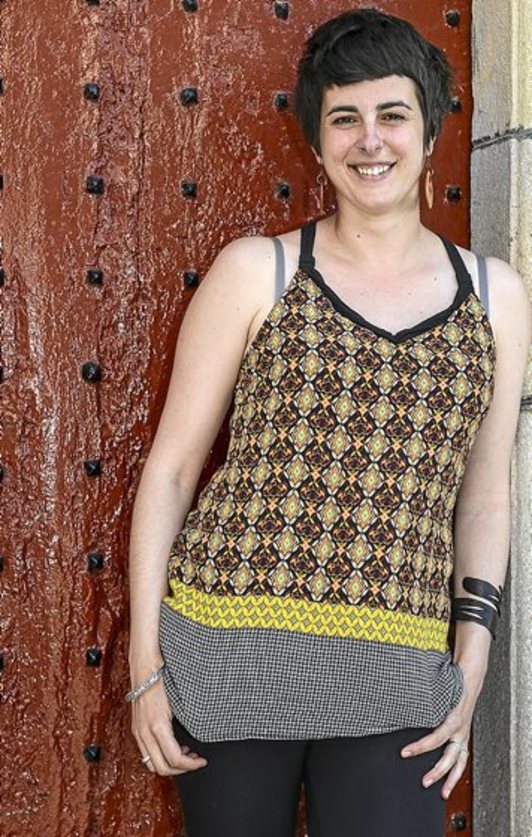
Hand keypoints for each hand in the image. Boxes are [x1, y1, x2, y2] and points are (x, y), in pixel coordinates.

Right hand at [131, 677, 207, 775]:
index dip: (190, 765)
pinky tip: (173, 746)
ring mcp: (138, 732)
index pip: (174, 759)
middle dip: (181, 770)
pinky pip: (147, 753)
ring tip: (186, 755)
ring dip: (170, 765)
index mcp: (157, 726)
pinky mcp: (137, 729)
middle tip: (195, 761)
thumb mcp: (179, 702)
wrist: (145, 666)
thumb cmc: (163, 678)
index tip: (202, 761)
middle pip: (162, 768)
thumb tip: (200, 737)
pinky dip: (160, 756)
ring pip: (152, 765)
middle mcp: (144, 733)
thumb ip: (186, 723)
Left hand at [399, 667, 479, 799]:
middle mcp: (460, 730)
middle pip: (450, 757)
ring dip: (451, 779)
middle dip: (437, 771)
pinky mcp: (465, 737)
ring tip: (442, 793)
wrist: (471, 678)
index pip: (436, 738)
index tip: (404, 753)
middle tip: (424, 782)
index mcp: (453, 719)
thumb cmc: (451, 682)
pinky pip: (462, 759)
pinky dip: (457, 772)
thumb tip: (398, 700)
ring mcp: (464, 735)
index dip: (420, 747)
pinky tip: (449, 783)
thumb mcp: (438, 689)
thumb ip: (423, 698)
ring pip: (460, 763)